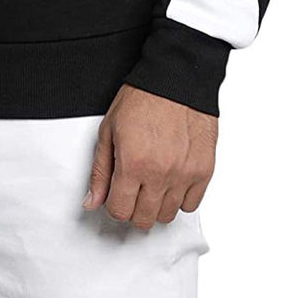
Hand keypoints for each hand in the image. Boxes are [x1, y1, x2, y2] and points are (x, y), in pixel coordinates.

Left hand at [84, 84, 217, 229]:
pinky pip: (192, 205)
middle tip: (133, 189)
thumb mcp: (109, 130)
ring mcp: (185, 174)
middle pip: (144, 219)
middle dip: (134, 208)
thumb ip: (100, 170)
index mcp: (133, 163)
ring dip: (156, 204)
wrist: (176, 79)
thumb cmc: (142, 98)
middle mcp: (160, 173)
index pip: (119, 210)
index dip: (114, 204)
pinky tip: (171, 180)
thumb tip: (93, 200)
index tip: (116, 194)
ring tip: (152, 182)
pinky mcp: (204, 170)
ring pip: (167, 215)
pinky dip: (180, 198)